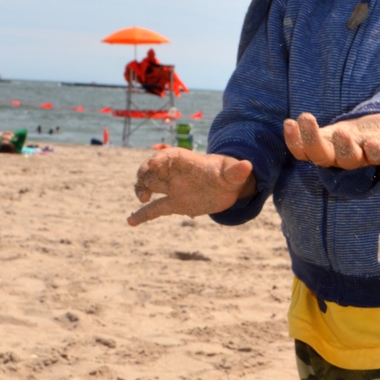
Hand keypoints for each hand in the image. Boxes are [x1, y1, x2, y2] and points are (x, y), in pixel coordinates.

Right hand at [127, 149, 255, 225]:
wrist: (228, 188)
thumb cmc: (228, 175)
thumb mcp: (234, 173)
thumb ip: (237, 171)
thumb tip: (248, 166)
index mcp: (186, 161)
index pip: (168, 156)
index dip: (158, 158)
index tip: (153, 164)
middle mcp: (174, 173)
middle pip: (152, 170)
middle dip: (144, 175)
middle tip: (145, 188)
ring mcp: (172, 189)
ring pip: (150, 187)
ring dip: (141, 191)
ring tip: (142, 200)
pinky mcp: (174, 204)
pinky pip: (155, 209)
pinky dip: (142, 216)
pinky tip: (130, 222)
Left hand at [283, 103, 379, 169]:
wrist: (363, 140)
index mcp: (376, 152)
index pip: (378, 155)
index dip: (376, 150)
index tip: (375, 144)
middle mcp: (354, 159)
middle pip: (346, 158)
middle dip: (343, 146)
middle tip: (341, 131)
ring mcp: (332, 156)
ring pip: (319, 156)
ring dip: (310, 139)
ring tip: (304, 117)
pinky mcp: (316, 149)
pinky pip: (301, 152)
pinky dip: (293, 140)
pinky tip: (288, 123)